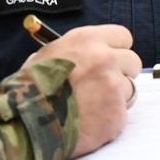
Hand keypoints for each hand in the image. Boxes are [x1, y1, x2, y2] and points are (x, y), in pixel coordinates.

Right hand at [32, 24, 140, 158]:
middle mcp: (105, 59)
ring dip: (115, 98)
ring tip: (90, 108)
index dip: (117, 50)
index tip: (111, 60)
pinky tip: (88, 123)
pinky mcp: (117, 114)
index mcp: (87, 40)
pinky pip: (121, 115)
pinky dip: (108, 120)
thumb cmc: (30, 88)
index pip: (122, 36)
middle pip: (132, 62)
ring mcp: (114, 86)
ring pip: (129, 90)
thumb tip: (83, 55)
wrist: (27, 122)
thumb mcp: (46, 55)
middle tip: (103, 87)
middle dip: (121, 74)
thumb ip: (73, 52)